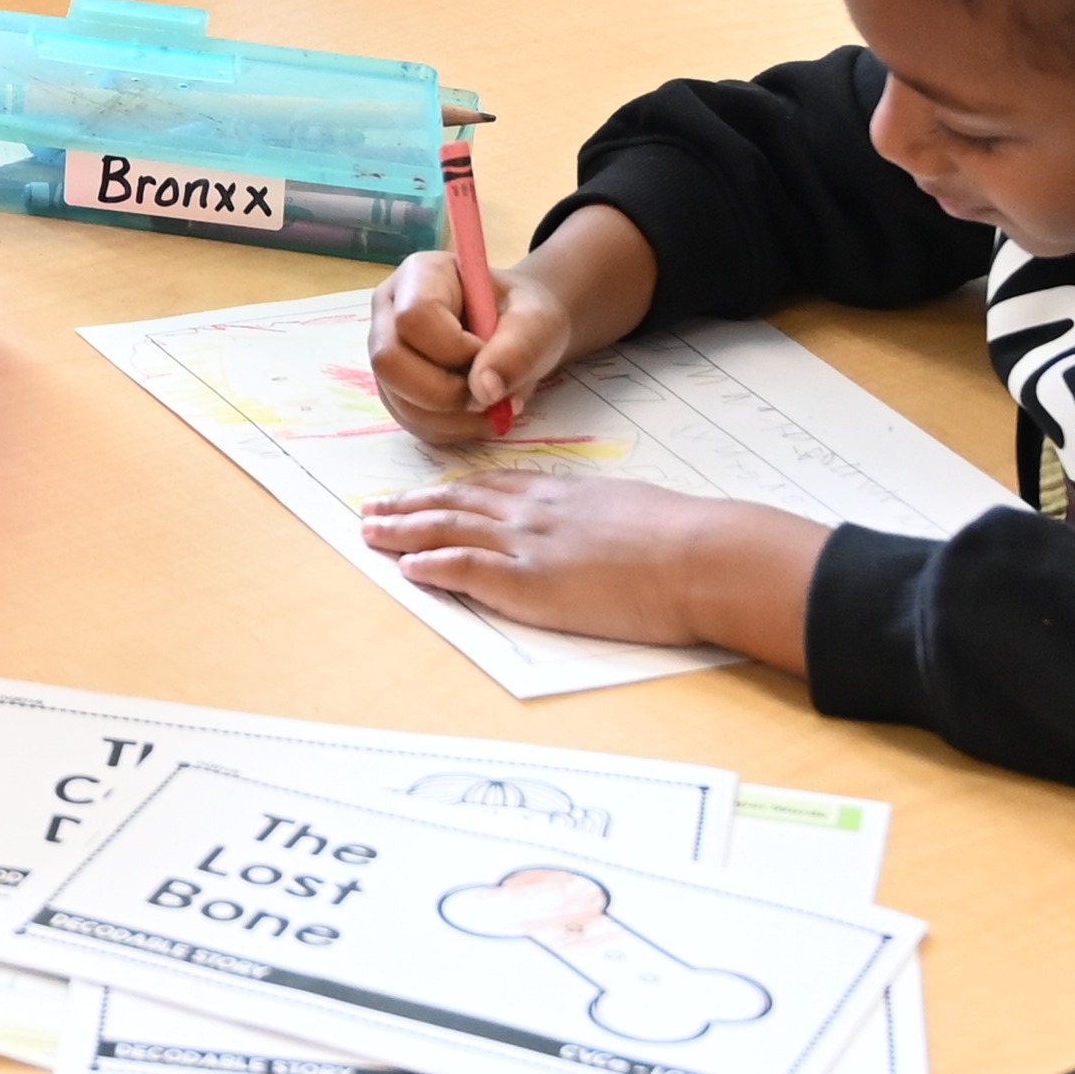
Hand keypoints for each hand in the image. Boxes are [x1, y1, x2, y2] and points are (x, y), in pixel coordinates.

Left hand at [358, 473, 821, 665]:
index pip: (493, 489)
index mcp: (564, 496)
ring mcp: (531, 547)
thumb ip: (606, 518)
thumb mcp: (636, 512)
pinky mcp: (533, 585)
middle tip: (373, 509)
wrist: (702, 555)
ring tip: (371, 532)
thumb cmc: (688, 538)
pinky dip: (434, 565)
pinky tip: (408, 567)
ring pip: (451, 529)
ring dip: (405, 532)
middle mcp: (537, 514)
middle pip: (459, 504)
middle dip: (411, 507)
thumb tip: (604, 531)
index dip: (451, 492)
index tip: (424, 494)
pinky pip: (469, 569)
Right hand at [367, 248, 580, 446]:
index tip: (490, 352)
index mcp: (420, 275)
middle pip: (388, 361)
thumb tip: (483, 391)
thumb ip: (517, 349)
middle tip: (487, 393)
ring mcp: (387, 352)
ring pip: (398, 399)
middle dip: (444, 392)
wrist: (521, 331)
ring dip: (453, 417)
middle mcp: (390, 311)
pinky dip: (450, 429)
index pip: (414, 317)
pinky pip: (409, 421)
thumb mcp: (537, 321)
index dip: (454, 348)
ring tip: (492, 404)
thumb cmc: (525, 314)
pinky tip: (477, 414)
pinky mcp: (394, 388)